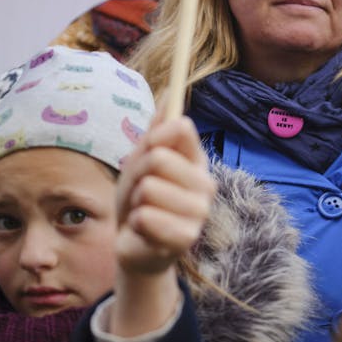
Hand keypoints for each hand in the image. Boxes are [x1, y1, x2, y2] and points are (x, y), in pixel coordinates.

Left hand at [115, 116, 214, 277]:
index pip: (180, 128)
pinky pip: (145, 217)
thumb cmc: (140, 200)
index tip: (148, 147)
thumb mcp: (141, 161)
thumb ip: (155, 132)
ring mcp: (199, 212)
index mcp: (197, 161)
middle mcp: (206, 184)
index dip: (156, 135)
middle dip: (136, 174)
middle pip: (157, 158)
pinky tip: (145, 231)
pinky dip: (136, 223)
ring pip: (148, 188)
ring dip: (135, 201)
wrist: (135, 245)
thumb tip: (168, 96)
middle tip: (139, 191)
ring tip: (142, 211)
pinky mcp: (186, 237)